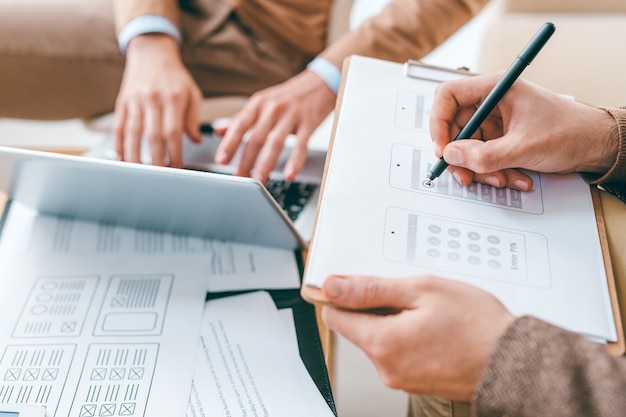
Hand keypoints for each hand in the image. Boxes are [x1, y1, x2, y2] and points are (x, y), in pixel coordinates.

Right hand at [114, 34, 201, 167]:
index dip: (174, 153)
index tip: (177, 168)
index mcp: (173, 98)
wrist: (151, 53)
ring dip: (135, 156)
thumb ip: (193, 118)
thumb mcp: (192, 93)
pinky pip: (118, 127)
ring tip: (139, 172)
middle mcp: (152, 99)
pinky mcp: (122, 102)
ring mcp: (135, 100)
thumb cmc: (175, 77)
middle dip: (155, 159)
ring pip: (132, 133)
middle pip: (152, 136)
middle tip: (159, 176)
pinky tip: (122, 158)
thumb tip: (195, 141)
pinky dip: (118, 144)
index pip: (173, 132)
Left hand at [213, 70, 335, 181]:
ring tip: (260, 180)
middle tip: (239, 179)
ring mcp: (291, 115)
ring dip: (266, 163)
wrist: (320, 82)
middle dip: (246, 161)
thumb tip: (217, 132)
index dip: (229, 143)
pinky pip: (301, 144)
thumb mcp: (262, 103)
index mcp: (258, 104)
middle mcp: (272, 108)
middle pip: (256, 138)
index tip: (221, 160)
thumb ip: (241, 119)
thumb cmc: (289, 96)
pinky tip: (290, 173)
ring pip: (275, 142)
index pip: (239, 125)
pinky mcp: (309, 122)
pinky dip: (295, 160)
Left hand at [321, 274, 513, 400]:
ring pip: (380, 339)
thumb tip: (333, 286)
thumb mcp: (421, 290)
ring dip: (395, 321)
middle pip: (359, 327)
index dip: (343, 295)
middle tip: (409, 293)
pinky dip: (408, 336)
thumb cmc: (477, 326)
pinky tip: (433, 327)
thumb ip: (371, 289)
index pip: (335, 316)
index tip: (357, 283)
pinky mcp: (414, 382)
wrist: (514, 361)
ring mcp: (400, 378)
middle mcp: (386, 367)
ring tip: (428, 311)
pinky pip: (398, 353)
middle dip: (377, 306)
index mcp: (382, 343)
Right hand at [430, 73, 617, 189]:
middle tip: (465, 174)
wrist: (595, 146)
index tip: (442, 148)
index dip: (439, 122)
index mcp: (496, 89)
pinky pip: (483, 157)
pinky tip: (512, 177)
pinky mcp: (500, 139)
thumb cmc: (570, 131)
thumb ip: (484, 155)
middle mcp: (492, 103)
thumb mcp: (523, 147)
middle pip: (455, 127)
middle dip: (461, 156)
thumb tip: (451, 155)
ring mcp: (495, 122)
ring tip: (501, 178)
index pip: (449, 96)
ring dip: (480, 169)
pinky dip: (492, 171)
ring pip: (468, 147)